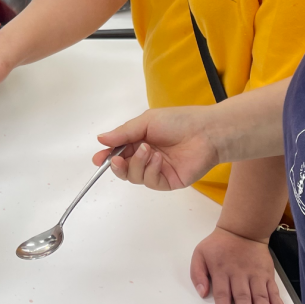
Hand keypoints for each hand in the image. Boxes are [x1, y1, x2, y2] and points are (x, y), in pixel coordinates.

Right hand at [92, 105, 221, 190]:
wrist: (206, 132)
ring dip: (137, 164)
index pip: (118, 152)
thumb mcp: (146, 122)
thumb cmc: (179, 121)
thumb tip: (101, 139)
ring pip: (134, 177)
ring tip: (148, 150)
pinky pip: (150, 181)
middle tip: (116, 159)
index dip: (106, 157)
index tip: (98, 159)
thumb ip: (123, 133)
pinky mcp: (168, 181)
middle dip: (117, 165)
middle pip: (123, 168)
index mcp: (139, 141)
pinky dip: (151, 170)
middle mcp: (146, 157)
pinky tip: (159, 159)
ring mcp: (157, 170)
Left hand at [190, 226, 290, 303]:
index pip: (222, 294)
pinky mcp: (268, 277)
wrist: (243, 230)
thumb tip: (202, 292)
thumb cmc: (219, 245)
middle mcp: (240, 275)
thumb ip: (197, 273)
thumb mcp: (200, 254)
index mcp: (221, 271)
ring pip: (261, 299)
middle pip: (243, 300)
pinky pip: (275, 295)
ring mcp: (256, 276)